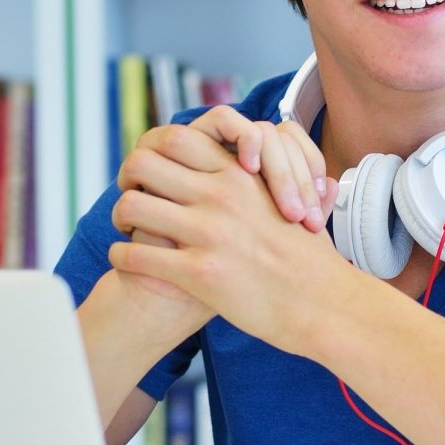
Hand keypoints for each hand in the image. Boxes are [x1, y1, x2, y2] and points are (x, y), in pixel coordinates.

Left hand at [110, 122, 346, 349]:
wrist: (325, 305)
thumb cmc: (310, 259)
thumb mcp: (290, 200)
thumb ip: (265, 177)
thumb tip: (259, 155)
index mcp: (240, 175)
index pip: (176, 138)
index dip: (153, 151)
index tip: (150, 171)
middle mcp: (220, 196)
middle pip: (144, 162)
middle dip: (128, 177)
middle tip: (129, 194)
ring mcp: (208, 234)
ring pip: (131, 205)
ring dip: (120, 217)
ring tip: (125, 229)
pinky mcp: (198, 273)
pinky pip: (135, 254)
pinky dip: (122, 256)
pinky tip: (128, 260)